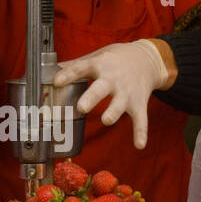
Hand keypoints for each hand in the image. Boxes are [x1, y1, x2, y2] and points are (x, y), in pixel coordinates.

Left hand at [53, 39, 174, 150]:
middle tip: (81, 107)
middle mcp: (113, 79)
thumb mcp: (98, 56)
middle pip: (101, 89)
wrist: (148, 60)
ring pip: (119, 105)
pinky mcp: (138, 104)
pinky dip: (140, 133)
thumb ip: (77, 65)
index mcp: (100, 65)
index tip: (56, 81)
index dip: (69, 74)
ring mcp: (127, 93)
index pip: (82, 68)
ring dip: (113, 113)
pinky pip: (140, 120)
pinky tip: (139, 145)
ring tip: (106, 120)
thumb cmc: (117, 59)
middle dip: (91, 98)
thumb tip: (51, 72)